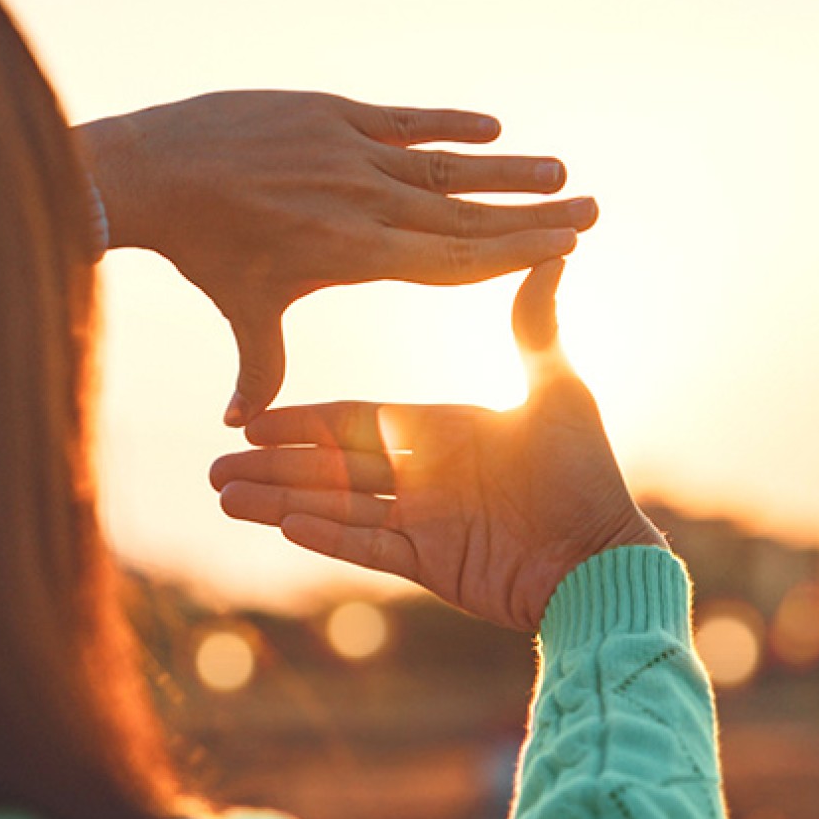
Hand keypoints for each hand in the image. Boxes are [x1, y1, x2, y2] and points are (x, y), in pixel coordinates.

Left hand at [76, 92, 596, 424]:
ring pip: (445, 165)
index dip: (513, 255)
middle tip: (589, 208)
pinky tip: (493, 127)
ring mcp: (350, 154)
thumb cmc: (201, 250)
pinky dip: (450, 122)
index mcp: (354, 256)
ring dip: (505, 169)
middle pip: (467, 214)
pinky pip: (405, 119)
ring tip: (559, 170)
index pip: (453, 261)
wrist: (154, 172)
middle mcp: (363, 204)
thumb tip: (241, 424)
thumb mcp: (243, 308)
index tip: (564, 249)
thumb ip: (259, 364)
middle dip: (532, 213)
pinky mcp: (332, 113)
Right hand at [209, 259, 665, 630]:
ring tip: (223, 496)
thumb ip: (534, 329)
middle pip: (334, 465)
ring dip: (282, 501)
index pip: (358, 420)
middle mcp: (426, 473)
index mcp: (445, 429)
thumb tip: (551, 253)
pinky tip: (279, 526)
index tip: (255, 417)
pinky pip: (368, 547)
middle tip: (214, 465)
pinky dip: (325, 536)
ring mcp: (426, 522)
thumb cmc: (587, 473)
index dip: (305, 420)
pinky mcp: (432, 565)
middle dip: (275, 465)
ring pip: (338, 506)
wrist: (603, 557)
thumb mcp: (557, 392)